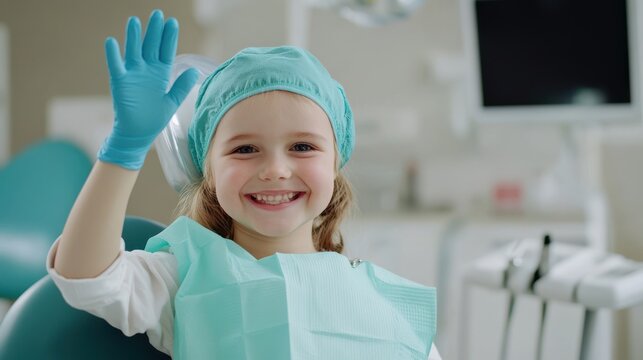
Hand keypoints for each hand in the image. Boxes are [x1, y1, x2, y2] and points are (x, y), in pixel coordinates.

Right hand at [98, 9, 197, 169]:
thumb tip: (194, 71)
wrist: (137, 134)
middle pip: (150, 46)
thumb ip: (181, 86)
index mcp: (161, 74)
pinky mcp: (120, 83)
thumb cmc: (153, 119)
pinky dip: (113, 54)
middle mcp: (146, 71)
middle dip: (154, 31)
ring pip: (133, 51)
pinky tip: (112, 41)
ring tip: (135, 21)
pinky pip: (116, 66)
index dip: (168, 37)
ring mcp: (132, 75)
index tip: (172, 22)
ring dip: (134, 37)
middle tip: (157, 14)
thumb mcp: (171, 102)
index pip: (165, 51)